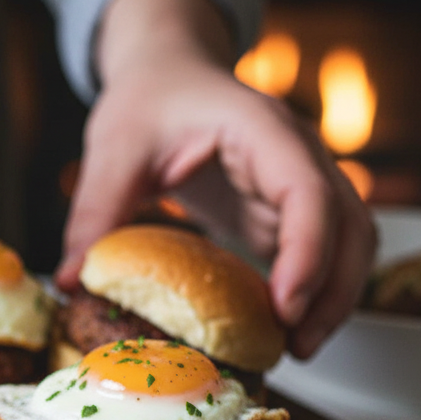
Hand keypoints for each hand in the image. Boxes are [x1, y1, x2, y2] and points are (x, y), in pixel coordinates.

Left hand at [57, 0, 375, 358]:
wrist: (168, 72)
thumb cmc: (148, 99)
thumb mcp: (113, 149)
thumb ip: (95, 213)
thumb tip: (70, 282)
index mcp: (261, 130)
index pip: (307, 192)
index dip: (307, 252)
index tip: (285, 306)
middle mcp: (297, 154)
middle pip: (350, 224)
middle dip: (334, 290)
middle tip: (296, 346)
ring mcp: (300, 182)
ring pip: (350, 241)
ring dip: (334, 296)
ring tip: (295, 347)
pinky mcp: (286, 209)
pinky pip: (321, 251)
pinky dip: (314, 289)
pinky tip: (281, 328)